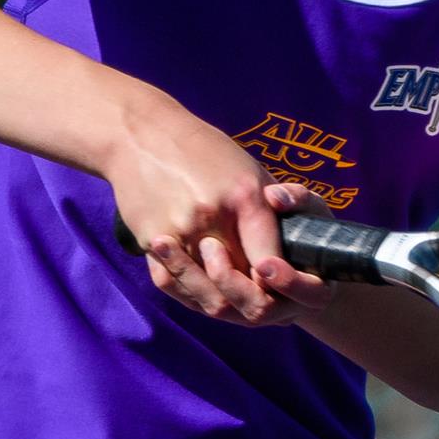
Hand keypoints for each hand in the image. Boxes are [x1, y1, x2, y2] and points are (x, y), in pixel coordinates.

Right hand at [109, 110, 333, 326]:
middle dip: (255, 297)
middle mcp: (211, 216)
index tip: (283, 287)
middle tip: (265, 302)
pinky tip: (204, 287)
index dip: (280, 283)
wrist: (141, 136)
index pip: (270, 261)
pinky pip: (175, 284)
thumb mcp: (249, 170)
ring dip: (223, 300)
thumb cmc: (205, 150)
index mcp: (243, 197)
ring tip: (235, 298)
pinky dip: (192, 292)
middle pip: (240, 282)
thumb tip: (297, 249)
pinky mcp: (150, 240)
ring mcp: (178, 231)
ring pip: (206, 292)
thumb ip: (272, 211)